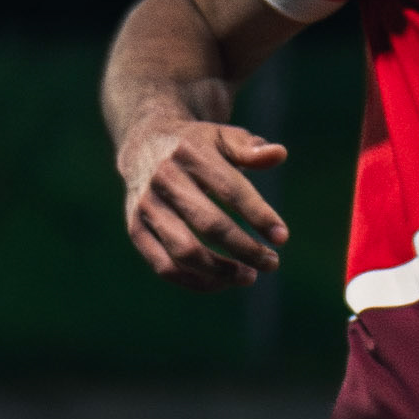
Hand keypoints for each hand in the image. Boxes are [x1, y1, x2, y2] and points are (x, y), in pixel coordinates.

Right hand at [119, 117, 288, 291]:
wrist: (144, 144)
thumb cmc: (197, 145)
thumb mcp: (222, 136)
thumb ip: (250, 148)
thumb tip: (279, 154)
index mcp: (191, 154)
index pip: (231, 190)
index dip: (259, 216)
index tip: (282, 238)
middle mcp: (165, 181)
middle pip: (209, 224)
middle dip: (245, 249)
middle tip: (272, 263)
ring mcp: (147, 207)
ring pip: (185, 251)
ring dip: (221, 271)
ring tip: (250, 276)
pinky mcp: (135, 229)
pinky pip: (164, 266)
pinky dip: (195, 281)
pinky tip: (222, 282)